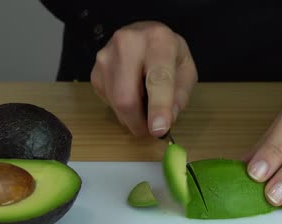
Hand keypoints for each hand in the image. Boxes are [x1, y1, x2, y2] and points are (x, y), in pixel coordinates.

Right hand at [91, 21, 197, 136]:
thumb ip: (180, 96)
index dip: (158, 107)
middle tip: (152, 130)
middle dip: (140, 122)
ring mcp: (106, 57)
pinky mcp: (95, 72)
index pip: (157, 78)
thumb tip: (166, 122)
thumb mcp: (186, 71)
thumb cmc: (168, 54)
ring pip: (116, 104)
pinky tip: (132, 95)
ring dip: (132, 117)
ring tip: (145, 106)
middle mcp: (127, 43)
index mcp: (158, 40)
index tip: (159, 130)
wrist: (143, 36)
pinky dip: (122, 109)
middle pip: (127, 97)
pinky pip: (109, 102)